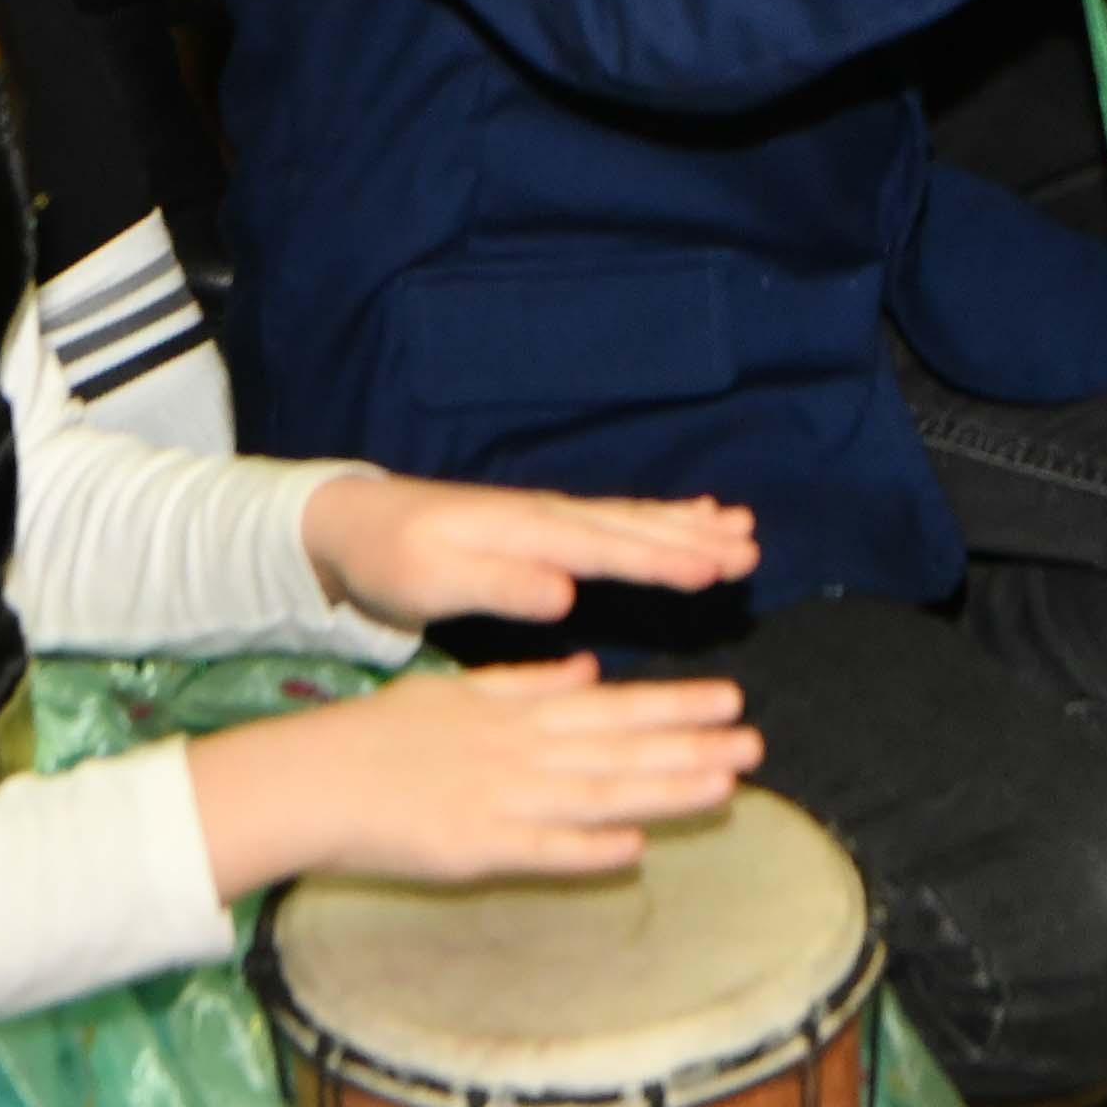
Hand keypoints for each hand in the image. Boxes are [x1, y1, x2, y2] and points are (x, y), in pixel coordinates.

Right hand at [186, 657, 762, 893]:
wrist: (316, 778)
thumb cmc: (384, 735)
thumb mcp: (459, 692)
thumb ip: (526, 684)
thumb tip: (587, 671)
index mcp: (518, 714)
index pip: (613, 708)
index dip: (674, 705)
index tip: (731, 699)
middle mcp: (521, 754)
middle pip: (619, 750)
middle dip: (690, 746)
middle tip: (756, 743)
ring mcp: (501, 802)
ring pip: (597, 795)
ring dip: (662, 791)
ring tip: (724, 788)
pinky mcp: (475, 849)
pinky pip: (539, 851)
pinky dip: (585, 848)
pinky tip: (633, 847)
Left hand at [299, 473, 759, 629]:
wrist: (355, 523)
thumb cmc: (391, 559)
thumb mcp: (430, 579)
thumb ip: (497, 584)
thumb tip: (565, 592)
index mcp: (524, 531)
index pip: (604, 547)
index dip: (659, 560)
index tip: (712, 570)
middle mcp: (548, 515)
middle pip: (632, 527)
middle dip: (693, 539)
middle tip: (751, 550)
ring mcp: (551, 515)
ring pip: (633, 518)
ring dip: (689, 525)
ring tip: (743, 529)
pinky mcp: (548, 524)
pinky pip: (618, 518)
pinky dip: (662, 516)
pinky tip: (695, 515)